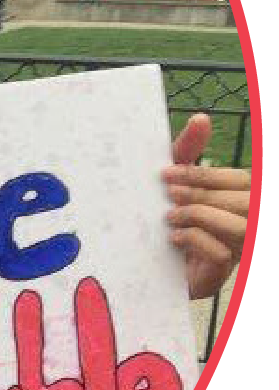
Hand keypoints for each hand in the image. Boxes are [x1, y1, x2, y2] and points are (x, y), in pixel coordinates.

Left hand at [162, 114, 250, 298]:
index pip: (240, 179)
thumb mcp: (175, 182)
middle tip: (168, 194)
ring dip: (200, 216)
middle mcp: (246, 222)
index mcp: (239, 198)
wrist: (144, 264)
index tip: (166, 173)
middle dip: (202, 194)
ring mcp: (239, 248)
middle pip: (244, 202)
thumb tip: (201, 117)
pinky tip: (174, 238)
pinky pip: (222, 253)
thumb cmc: (166, 216)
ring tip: (170, 216)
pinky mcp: (221, 271)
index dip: (205, 175)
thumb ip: (187, 151)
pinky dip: (197, 240)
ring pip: (239, 227)